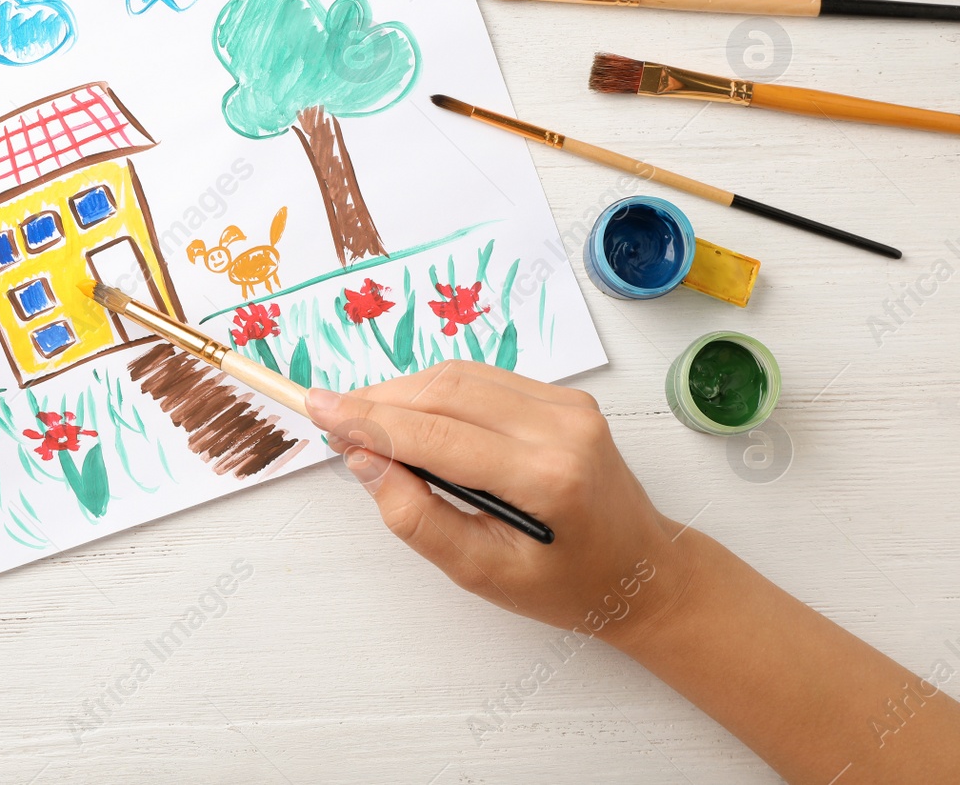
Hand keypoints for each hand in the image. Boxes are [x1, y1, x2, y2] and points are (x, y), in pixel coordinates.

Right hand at [306, 362, 691, 645]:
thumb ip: (417, 517)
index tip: (318, 408)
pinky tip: (414, 416)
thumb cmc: (568, 586)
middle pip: (443, 391)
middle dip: (378, 400)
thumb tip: (365, 460)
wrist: (643, 573)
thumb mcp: (482, 573)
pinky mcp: (566, 398)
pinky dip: (438, 391)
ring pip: (459, 375)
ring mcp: (568, 406)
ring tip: (366, 421)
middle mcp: (561, 428)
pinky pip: (484, 379)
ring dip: (404, 392)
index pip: (434, 433)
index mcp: (545, 477)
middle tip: (332, 418)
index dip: (368, 419)